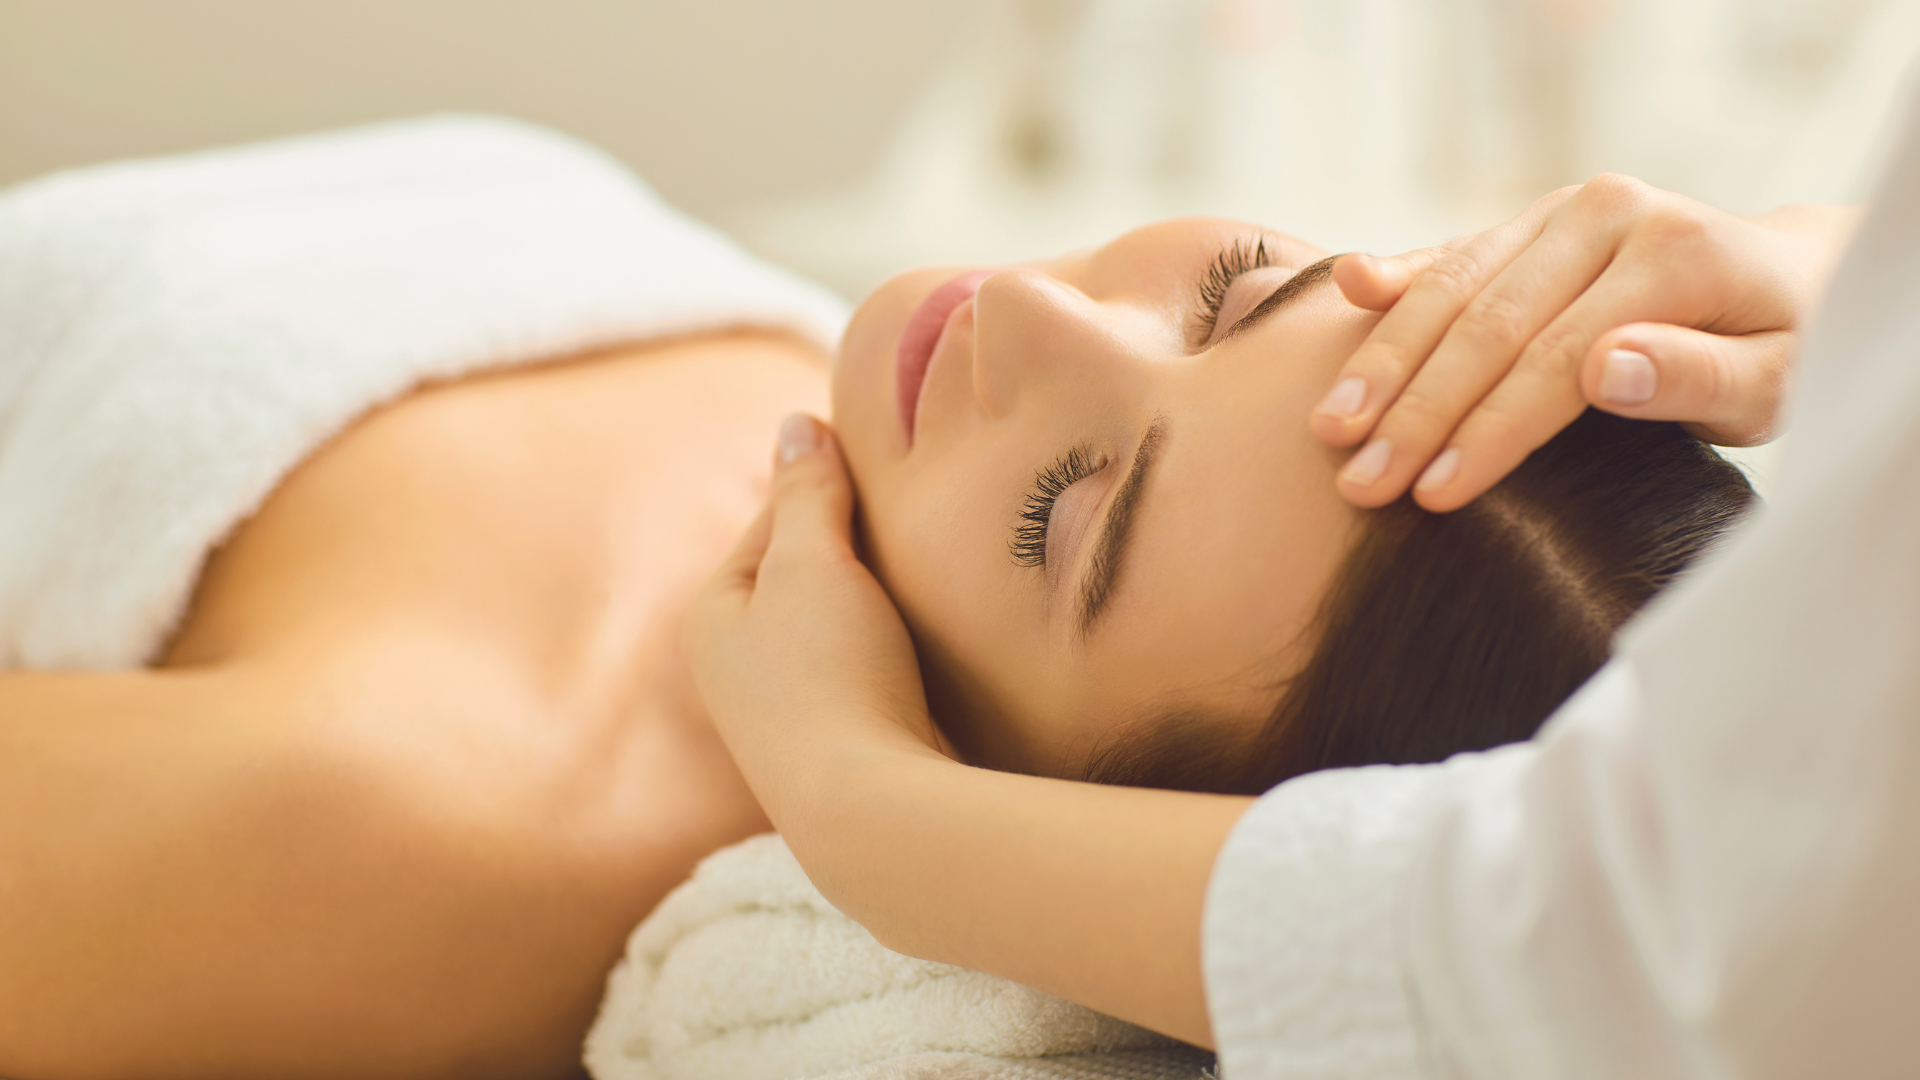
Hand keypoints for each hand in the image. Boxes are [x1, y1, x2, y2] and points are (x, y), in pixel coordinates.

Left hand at [681, 414, 945, 834]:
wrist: (871, 810)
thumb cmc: (830, 675)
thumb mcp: (812, 563)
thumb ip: (808, 491)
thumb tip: (796, 423)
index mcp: (713, 612)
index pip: (775, 517)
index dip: (834, 486)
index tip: (891, 464)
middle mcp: (739, 664)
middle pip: (809, 571)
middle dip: (861, 544)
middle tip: (923, 512)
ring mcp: (789, 710)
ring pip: (846, 620)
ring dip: (888, 597)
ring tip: (937, 570)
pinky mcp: (843, 743)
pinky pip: (873, 667)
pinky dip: (902, 645)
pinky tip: (940, 637)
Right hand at [1311, 176, 1859, 510]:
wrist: (1789, 278)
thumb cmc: (1783, 349)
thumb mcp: (1776, 381)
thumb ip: (1699, 376)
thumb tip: (1607, 368)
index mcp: (1672, 251)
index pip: (1556, 356)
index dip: (1490, 430)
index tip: (1433, 494)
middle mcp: (1606, 212)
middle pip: (1489, 322)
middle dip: (1415, 410)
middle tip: (1359, 481)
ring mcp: (1559, 210)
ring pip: (1454, 286)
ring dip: (1386, 360)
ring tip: (1332, 426)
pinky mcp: (1527, 221)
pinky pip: (1452, 253)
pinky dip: (1396, 276)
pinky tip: (1348, 287)